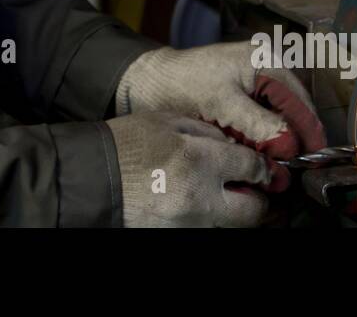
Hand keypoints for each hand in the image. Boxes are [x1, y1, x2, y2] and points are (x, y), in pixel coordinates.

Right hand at [105, 111, 274, 226]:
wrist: (90, 178)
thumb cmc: (125, 144)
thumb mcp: (167, 121)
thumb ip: (206, 131)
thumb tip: (234, 146)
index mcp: (198, 160)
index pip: (253, 169)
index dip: (266, 169)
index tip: (265, 170)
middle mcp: (200, 197)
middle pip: (254, 211)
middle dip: (258, 199)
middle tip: (251, 189)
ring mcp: (189, 223)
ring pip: (231, 225)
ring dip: (233, 211)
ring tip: (219, 195)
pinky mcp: (178, 235)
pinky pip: (206, 229)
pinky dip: (208, 218)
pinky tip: (196, 203)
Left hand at [114, 43, 325, 182]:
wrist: (150, 81)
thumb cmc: (182, 86)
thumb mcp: (223, 106)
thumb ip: (260, 125)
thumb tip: (291, 147)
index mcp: (265, 60)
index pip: (299, 102)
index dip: (307, 133)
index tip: (309, 161)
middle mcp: (266, 65)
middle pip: (292, 109)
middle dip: (293, 137)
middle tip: (292, 166)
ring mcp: (255, 77)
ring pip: (278, 115)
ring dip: (277, 137)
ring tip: (276, 160)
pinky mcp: (243, 91)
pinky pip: (262, 115)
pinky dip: (261, 133)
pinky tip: (257, 149)